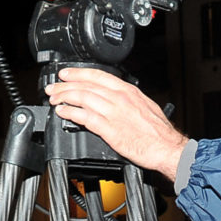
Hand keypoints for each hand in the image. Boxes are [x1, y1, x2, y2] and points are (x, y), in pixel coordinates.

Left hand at [44, 66, 188, 181]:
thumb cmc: (158, 131)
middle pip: (86, 86)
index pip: (98, 75)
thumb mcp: (144, 106)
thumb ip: (127, 100)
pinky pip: (85, 117)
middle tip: (53, 88)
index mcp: (128, 91)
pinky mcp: (109, 130)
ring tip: (54, 99)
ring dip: (64, 97)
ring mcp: (113, 113)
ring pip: (82, 98)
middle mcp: (119, 98)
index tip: (66, 74)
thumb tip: (113, 98)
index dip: (78, 73)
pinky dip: (71, 113)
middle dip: (65, 85)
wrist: (166, 147)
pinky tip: (63, 112)